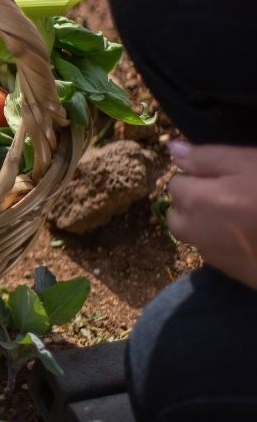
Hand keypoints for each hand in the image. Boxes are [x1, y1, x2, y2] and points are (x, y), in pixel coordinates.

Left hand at [167, 141, 256, 290]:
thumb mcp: (246, 163)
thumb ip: (205, 157)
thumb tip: (172, 148)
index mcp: (194, 201)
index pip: (176, 183)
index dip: (198, 176)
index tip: (224, 176)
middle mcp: (194, 231)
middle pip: (178, 213)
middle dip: (194, 203)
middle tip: (230, 195)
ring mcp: (212, 255)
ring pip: (194, 235)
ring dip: (205, 224)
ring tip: (240, 216)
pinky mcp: (231, 273)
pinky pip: (215, 252)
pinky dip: (224, 242)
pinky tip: (250, 235)